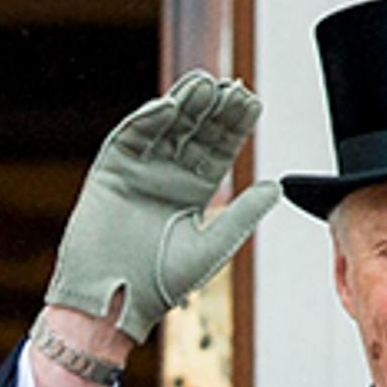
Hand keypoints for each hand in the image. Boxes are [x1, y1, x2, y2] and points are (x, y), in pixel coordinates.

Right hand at [43, 72, 277, 343]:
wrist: (114, 303)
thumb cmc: (161, 284)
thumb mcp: (212, 246)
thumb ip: (242, 214)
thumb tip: (277, 186)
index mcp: (194, 192)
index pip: (219, 149)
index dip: (234, 125)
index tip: (252, 101)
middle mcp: (167, 177)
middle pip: (194, 132)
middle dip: (212, 109)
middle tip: (231, 86)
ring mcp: (138, 172)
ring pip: (164, 129)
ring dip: (182, 104)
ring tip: (203, 83)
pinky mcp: (109, 174)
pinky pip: (128, 139)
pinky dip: (146, 120)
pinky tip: (168, 106)